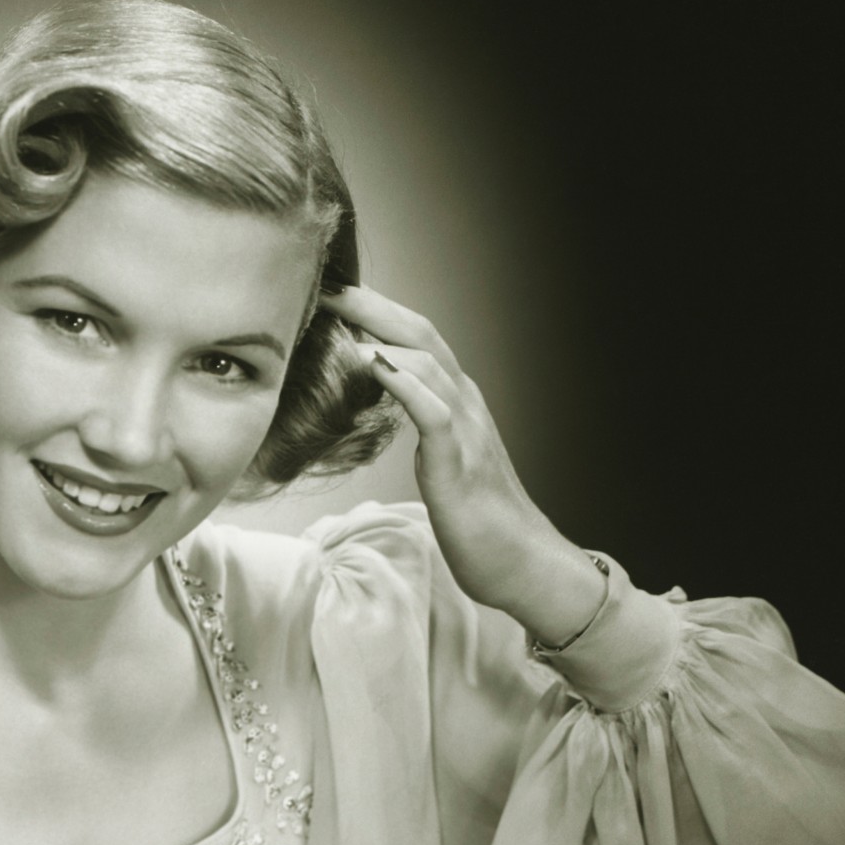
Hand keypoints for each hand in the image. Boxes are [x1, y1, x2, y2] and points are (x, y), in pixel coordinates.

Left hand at [323, 284, 605, 643]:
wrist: (520, 562)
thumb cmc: (477, 519)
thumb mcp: (440, 458)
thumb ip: (418, 421)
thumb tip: (381, 398)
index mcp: (457, 401)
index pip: (415, 338)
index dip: (374, 311)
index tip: (332, 293)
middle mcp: (465, 402)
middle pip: (419, 332)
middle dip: (370, 304)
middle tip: (323, 282)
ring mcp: (466, 427)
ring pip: (426, 358)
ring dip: (378, 331)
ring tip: (334, 312)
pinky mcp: (459, 461)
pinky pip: (433, 410)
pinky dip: (403, 381)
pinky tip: (373, 364)